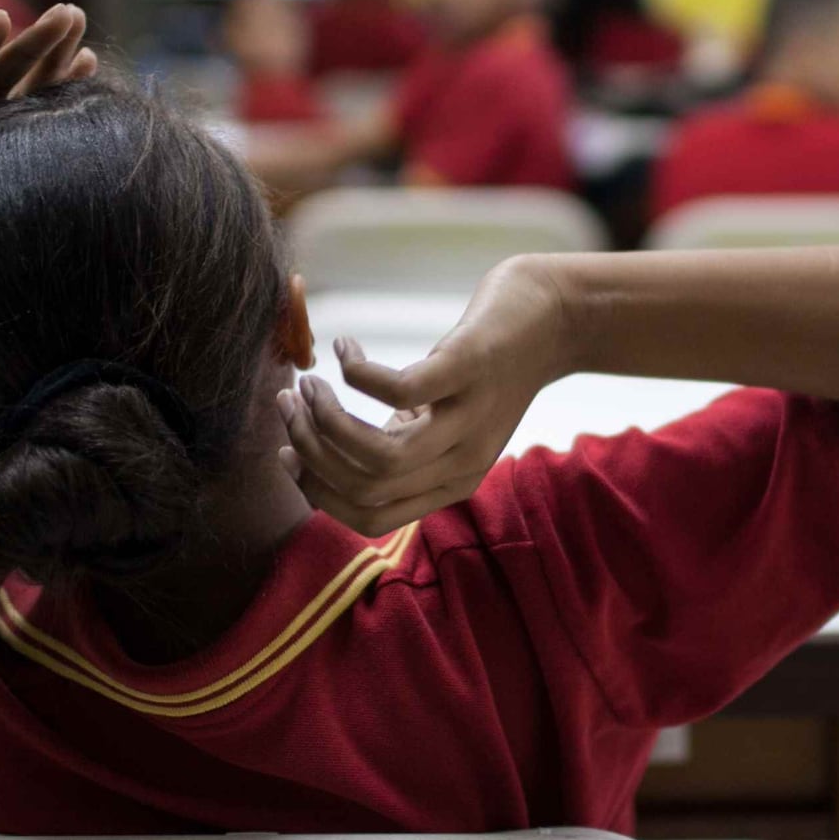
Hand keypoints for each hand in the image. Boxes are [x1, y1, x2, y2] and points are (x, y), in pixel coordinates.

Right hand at [278, 258, 575, 533]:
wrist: (552, 320)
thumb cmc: (482, 369)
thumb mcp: (440, 421)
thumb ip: (395, 445)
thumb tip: (320, 452)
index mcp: (451, 482)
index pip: (369, 519)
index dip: (316, 492)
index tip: (286, 452)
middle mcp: (464, 462)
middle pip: (366, 488)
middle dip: (311, 450)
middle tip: (288, 405)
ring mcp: (470, 417)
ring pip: (381, 457)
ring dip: (326, 422)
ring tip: (307, 385)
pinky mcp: (470, 368)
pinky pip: (400, 390)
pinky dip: (357, 373)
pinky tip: (345, 350)